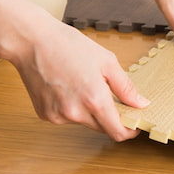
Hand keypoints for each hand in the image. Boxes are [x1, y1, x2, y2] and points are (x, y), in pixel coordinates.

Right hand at [10, 20, 148, 140]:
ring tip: (82, 84)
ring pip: (84, 122)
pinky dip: (72, 108)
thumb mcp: (107, 61)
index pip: (117, 132)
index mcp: (94, 99)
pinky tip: (66, 88)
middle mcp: (75, 112)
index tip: (134, 124)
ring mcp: (58, 115)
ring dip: (90, 111)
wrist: (32, 41)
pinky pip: (66, 117)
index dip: (129, 131)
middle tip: (110, 97)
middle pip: (102, 129)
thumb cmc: (68, 45)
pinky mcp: (45, 115)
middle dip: (111, 118)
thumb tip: (141, 104)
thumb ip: (125, 87)